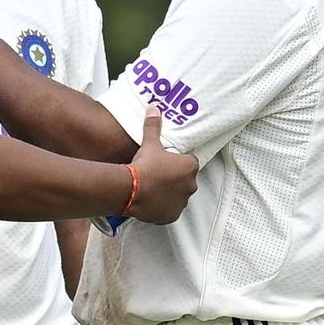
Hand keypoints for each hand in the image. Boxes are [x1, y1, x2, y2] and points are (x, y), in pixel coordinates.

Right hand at [125, 106, 198, 224]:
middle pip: (185, 180)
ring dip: (169, 193)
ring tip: (152, 187)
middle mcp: (191, 185)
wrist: (132, 190)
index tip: (166, 161)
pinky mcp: (172, 215)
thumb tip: (154, 109)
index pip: (189, 162)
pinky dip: (163, 206)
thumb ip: (153, 126)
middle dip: (175, 178)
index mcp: (190, 167)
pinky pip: (170, 209)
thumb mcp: (149, 144)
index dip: (178, 162)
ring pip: (178, 195)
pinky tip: (151, 200)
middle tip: (157, 174)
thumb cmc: (145, 165)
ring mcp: (182, 202)